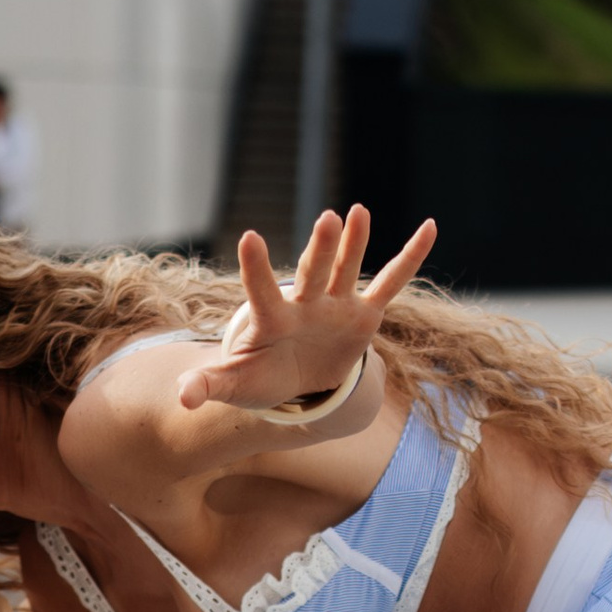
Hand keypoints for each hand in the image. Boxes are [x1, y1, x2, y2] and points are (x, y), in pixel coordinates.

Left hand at [173, 209, 437, 418]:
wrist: (291, 380)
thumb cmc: (258, 378)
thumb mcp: (233, 385)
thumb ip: (208, 385)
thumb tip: (181, 398)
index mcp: (271, 320)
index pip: (261, 292)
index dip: (256, 268)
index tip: (251, 237)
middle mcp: (305, 305)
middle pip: (312, 273)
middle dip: (320, 249)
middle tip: (327, 219)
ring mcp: (335, 305)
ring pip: (346, 270)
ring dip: (353, 244)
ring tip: (357, 213)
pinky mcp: (363, 313)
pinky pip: (391, 284)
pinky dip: (410, 258)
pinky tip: (429, 228)